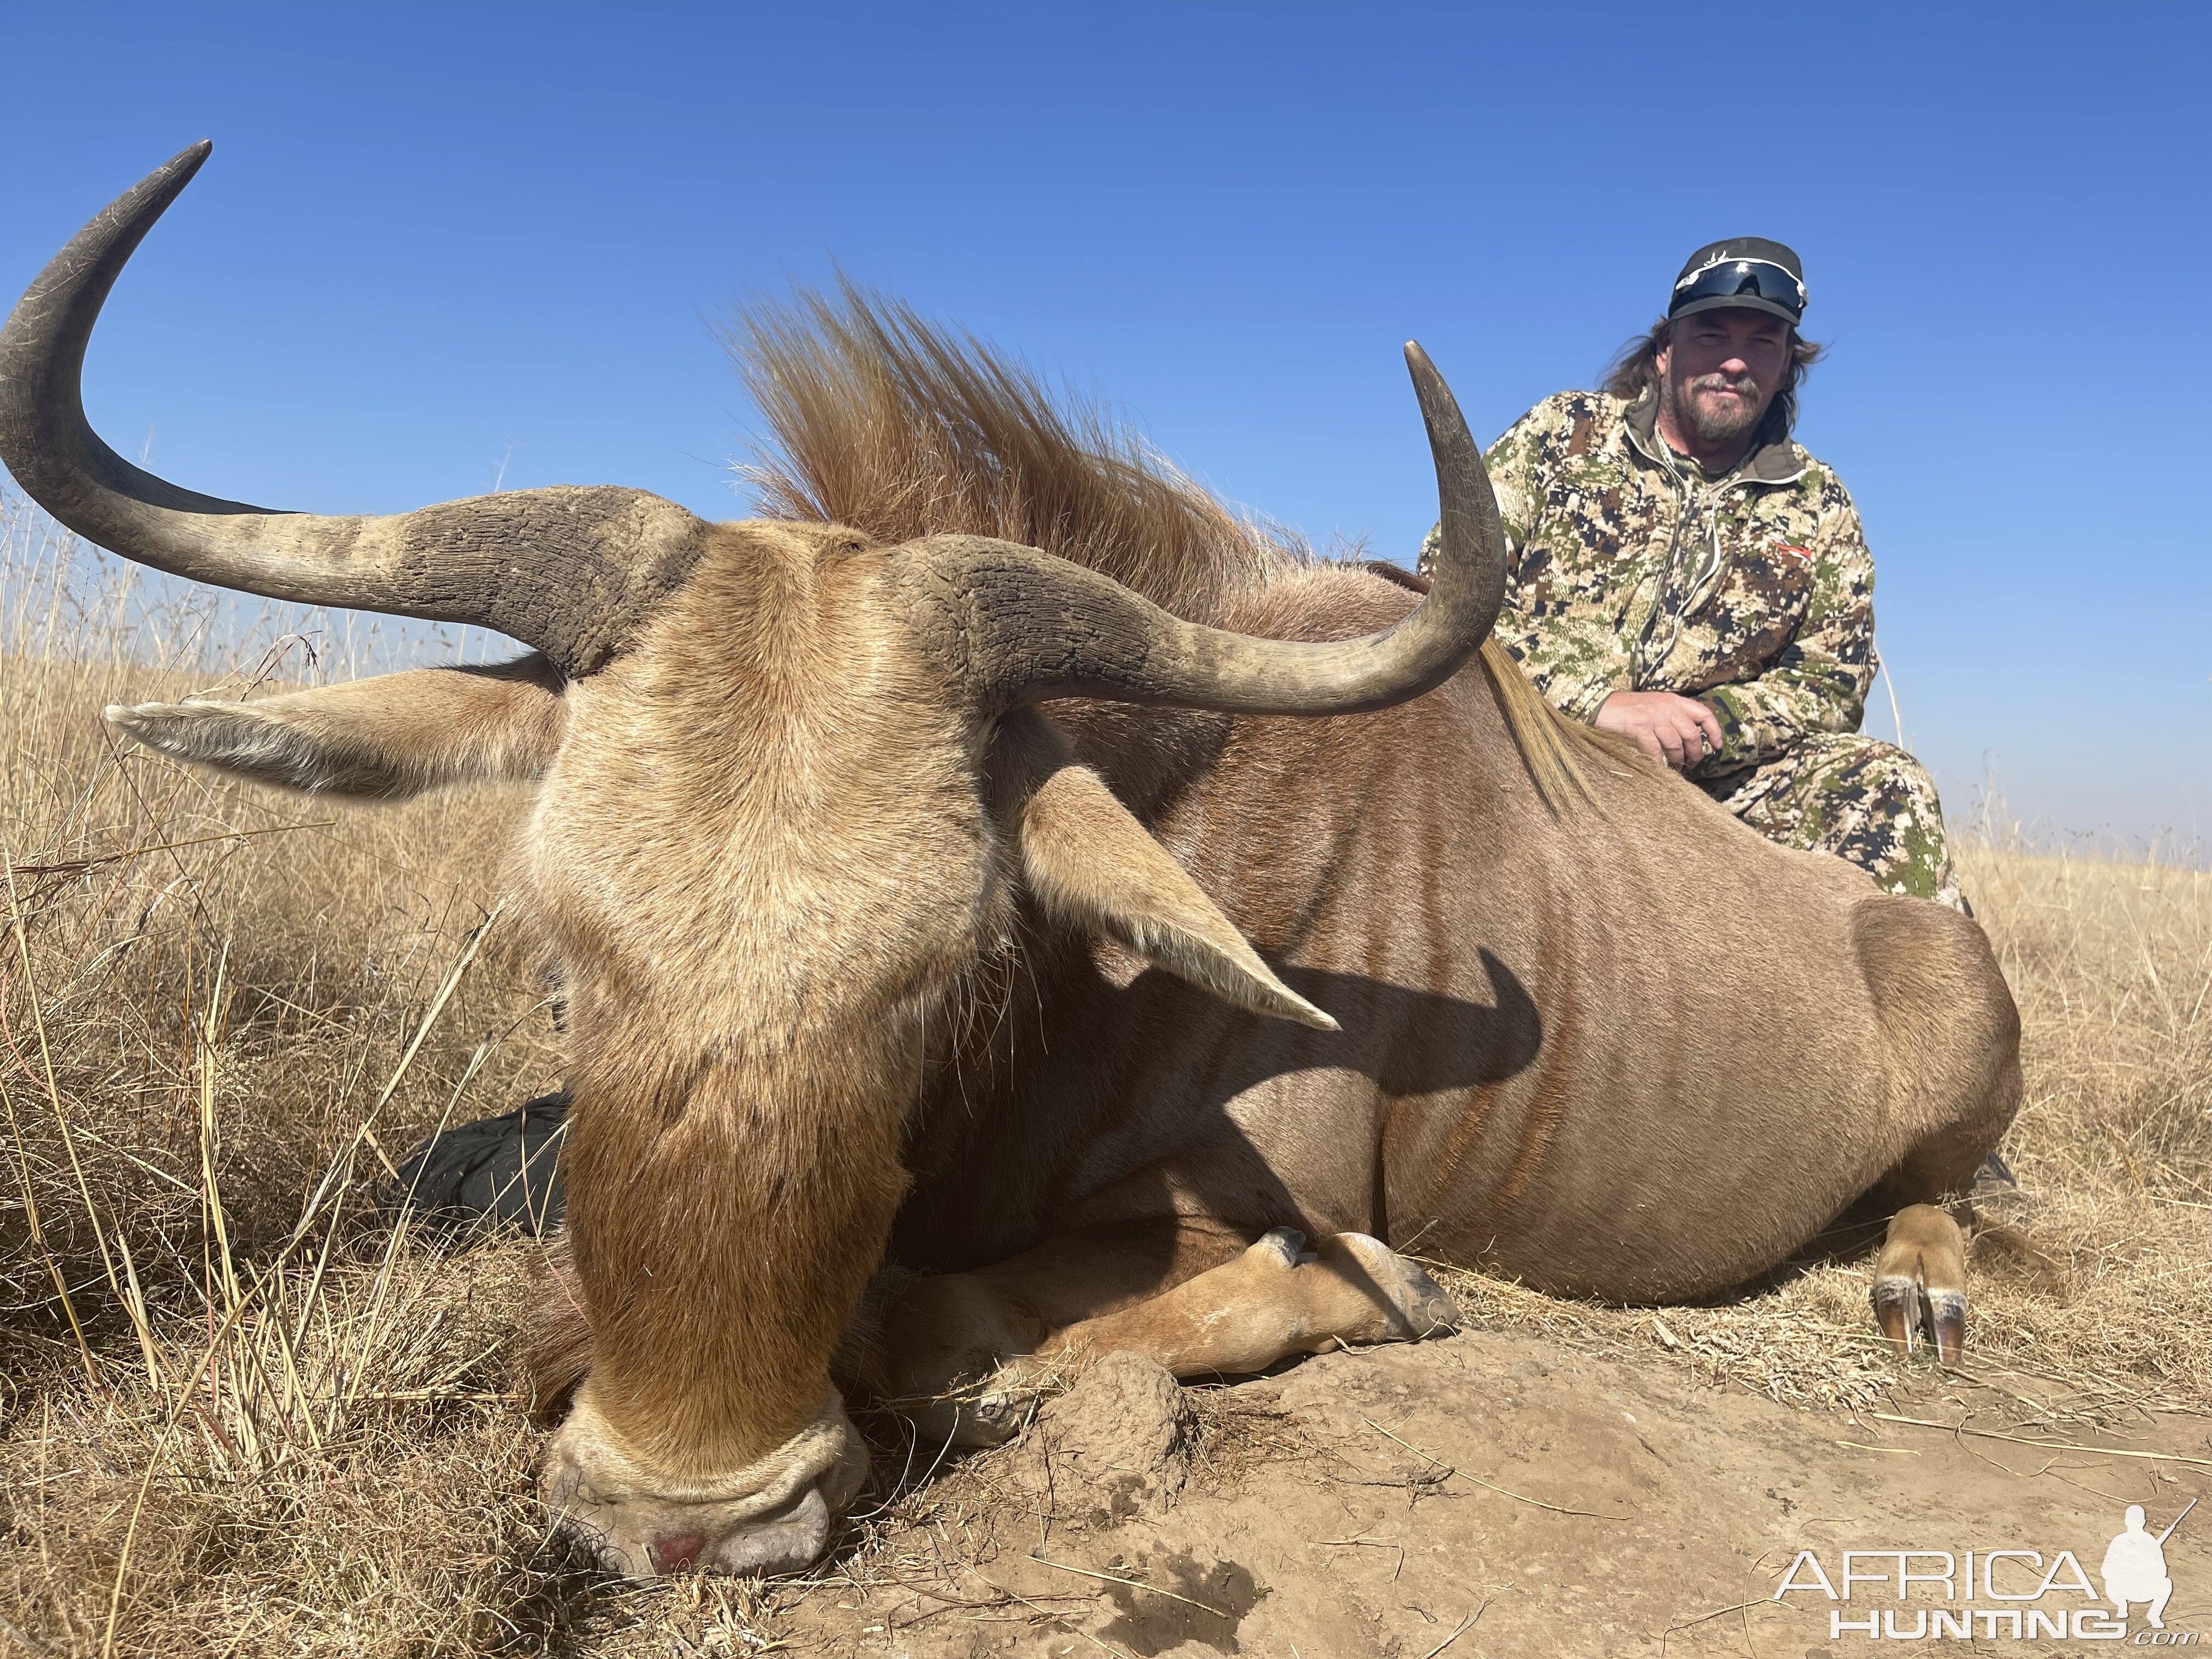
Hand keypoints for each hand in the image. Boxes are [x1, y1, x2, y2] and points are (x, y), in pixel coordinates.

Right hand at [1595, 691, 1724, 770]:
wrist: (1600, 706)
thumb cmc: (1627, 709)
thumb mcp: (1654, 705)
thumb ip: (1671, 716)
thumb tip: (1688, 737)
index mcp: (1672, 700)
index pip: (1703, 713)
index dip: (1714, 731)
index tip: (1717, 746)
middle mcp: (1666, 708)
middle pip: (1692, 733)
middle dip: (1695, 753)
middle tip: (1692, 763)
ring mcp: (1653, 718)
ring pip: (1676, 744)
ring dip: (1678, 759)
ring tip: (1676, 767)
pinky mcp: (1639, 728)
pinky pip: (1655, 751)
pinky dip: (1658, 763)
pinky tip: (1657, 768)